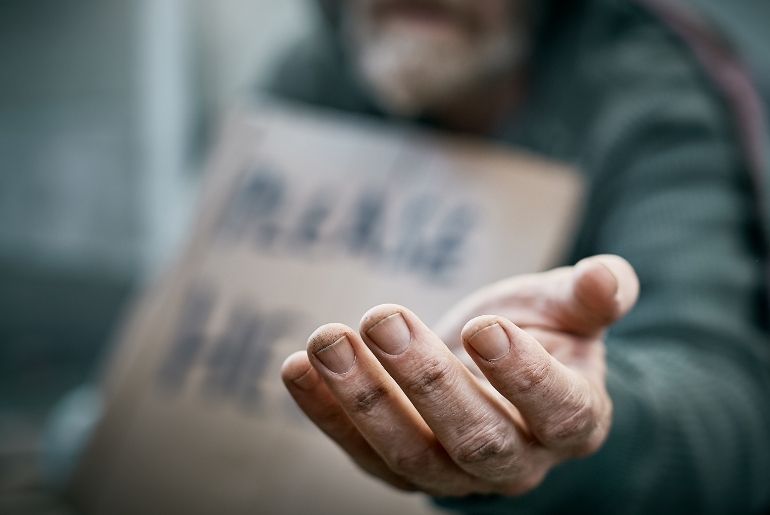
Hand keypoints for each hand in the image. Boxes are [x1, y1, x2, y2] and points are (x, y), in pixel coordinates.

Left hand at [281, 255, 638, 496]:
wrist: (493, 367)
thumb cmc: (537, 332)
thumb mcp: (565, 307)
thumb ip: (590, 294)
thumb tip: (609, 278)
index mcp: (573, 419)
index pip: (558, 410)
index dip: (524, 375)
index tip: (483, 326)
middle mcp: (518, 461)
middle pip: (476, 439)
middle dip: (425, 380)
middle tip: (382, 317)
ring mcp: (456, 475)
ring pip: (411, 456)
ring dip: (363, 399)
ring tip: (324, 341)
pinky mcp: (402, 469)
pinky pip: (363, 453)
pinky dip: (327, 413)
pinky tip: (295, 368)